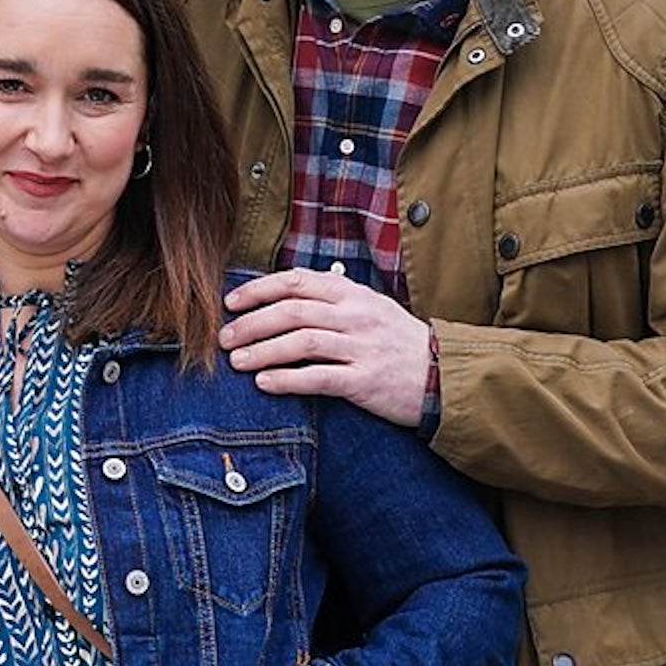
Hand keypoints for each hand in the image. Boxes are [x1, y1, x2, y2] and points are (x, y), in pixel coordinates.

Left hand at [218, 269, 430, 426]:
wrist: (442, 376)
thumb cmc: (397, 341)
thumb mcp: (368, 307)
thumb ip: (331, 297)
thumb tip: (283, 293)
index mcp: (351, 293)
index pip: (296, 282)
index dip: (258, 290)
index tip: (230, 303)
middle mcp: (355, 315)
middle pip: (292, 311)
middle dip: (252, 323)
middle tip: (224, 337)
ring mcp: (361, 347)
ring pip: (301, 342)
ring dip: (263, 351)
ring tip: (237, 362)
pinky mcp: (366, 380)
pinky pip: (319, 378)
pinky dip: (287, 380)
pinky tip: (264, 384)